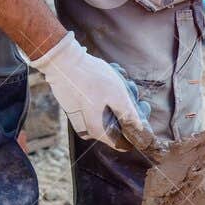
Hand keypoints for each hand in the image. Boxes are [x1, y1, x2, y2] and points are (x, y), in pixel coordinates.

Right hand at [34, 32, 153, 151]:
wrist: (62, 62)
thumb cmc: (90, 77)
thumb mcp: (117, 94)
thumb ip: (129, 114)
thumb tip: (140, 128)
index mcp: (99, 131)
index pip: (123, 143)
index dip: (136, 129)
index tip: (142, 108)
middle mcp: (88, 131)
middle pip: (117, 126)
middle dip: (127, 106)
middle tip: (130, 85)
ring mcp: (80, 121)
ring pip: (108, 114)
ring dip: (117, 97)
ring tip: (119, 76)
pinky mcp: (76, 110)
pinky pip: (96, 108)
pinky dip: (105, 95)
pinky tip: (107, 78)